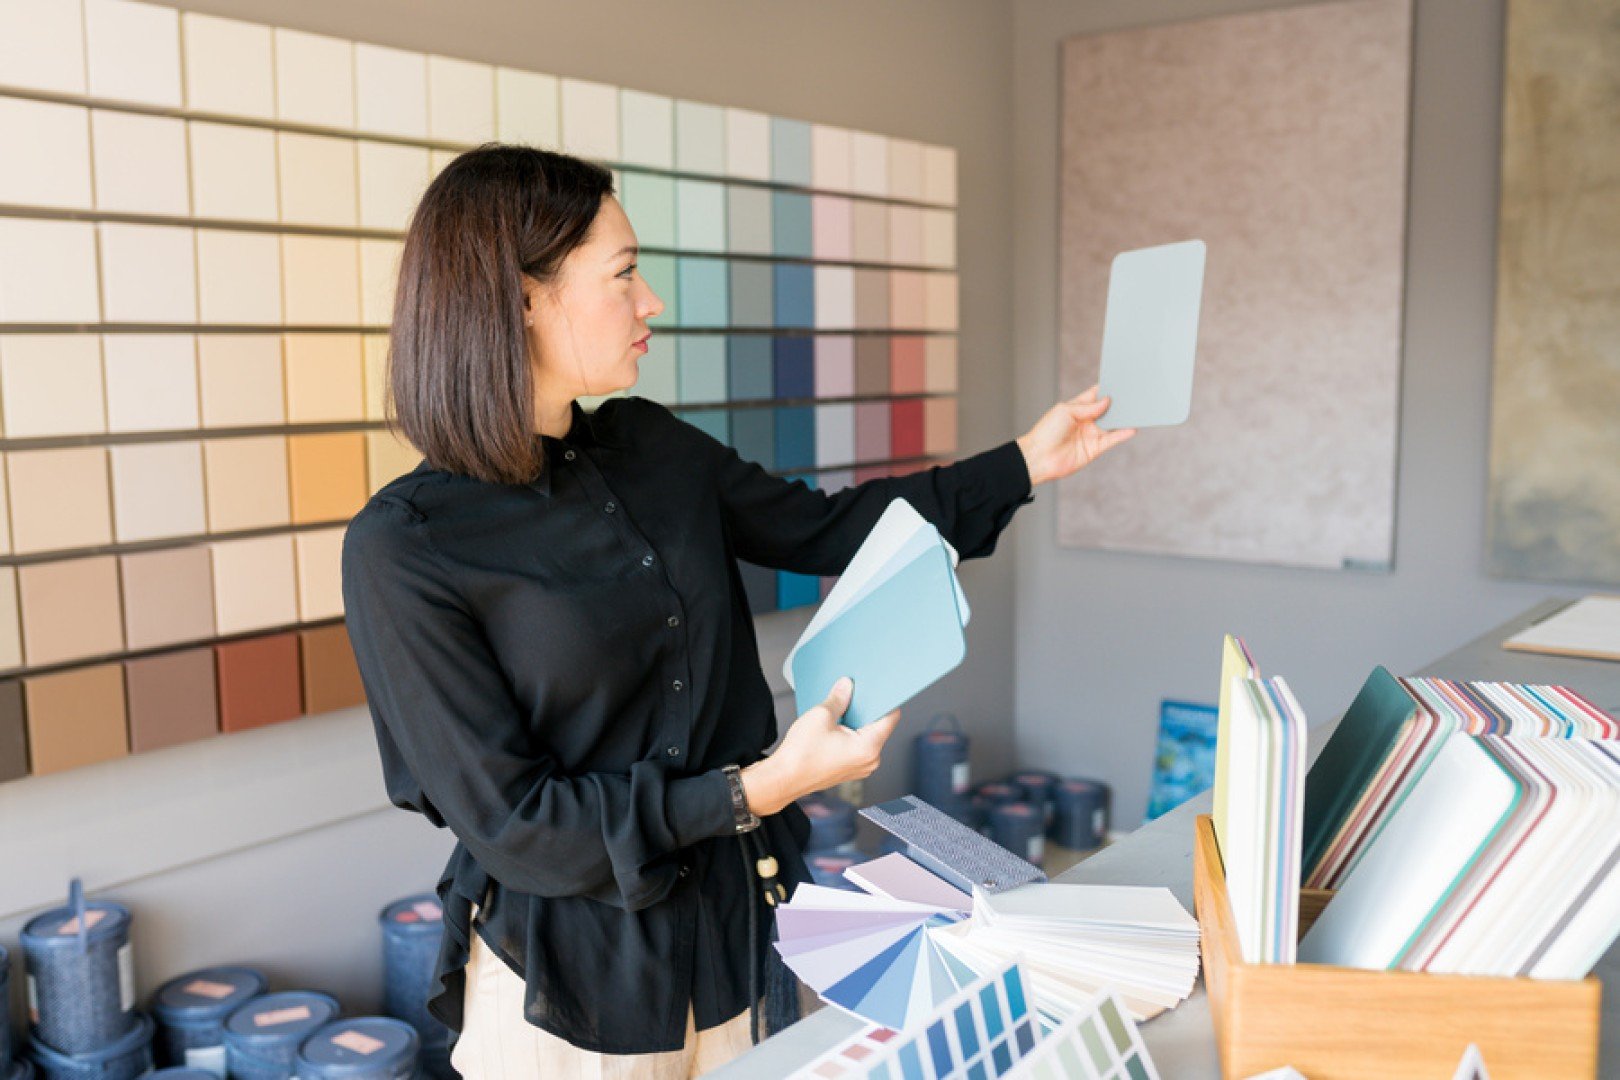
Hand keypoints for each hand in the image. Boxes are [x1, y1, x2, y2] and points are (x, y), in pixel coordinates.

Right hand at [739, 678, 899, 816]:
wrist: (783, 779)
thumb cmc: (800, 756)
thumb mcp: (821, 715)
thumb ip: (838, 698)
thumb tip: (846, 686)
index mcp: (869, 748)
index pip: (890, 717)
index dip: (884, 699)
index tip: (876, 687)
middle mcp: (870, 761)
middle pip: (878, 726)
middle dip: (865, 709)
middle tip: (851, 694)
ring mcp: (860, 767)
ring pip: (866, 736)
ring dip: (855, 721)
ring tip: (838, 710)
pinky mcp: (850, 769)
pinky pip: (857, 746)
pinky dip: (849, 733)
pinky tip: (834, 725)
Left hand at [1015, 385, 1136, 485]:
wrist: (1039, 457)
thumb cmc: (1047, 432)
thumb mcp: (1066, 411)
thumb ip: (1088, 407)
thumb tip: (1107, 401)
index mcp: (1076, 408)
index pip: (1095, 396)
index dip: (1106, 389)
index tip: (1120, 381)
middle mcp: (1085, 421)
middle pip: (1107, 410)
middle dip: (1119, 403)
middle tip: (1133, 394)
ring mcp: (1091, 435)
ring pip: (1112, 424)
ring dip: (1123, 418)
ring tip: (1137, 409)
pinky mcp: (1094, 449)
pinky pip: (1112, 440)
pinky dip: (1122, 434)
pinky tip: (1132, 428)